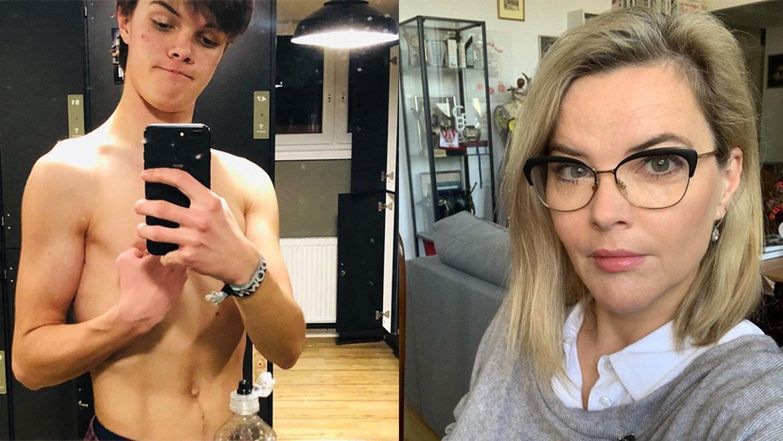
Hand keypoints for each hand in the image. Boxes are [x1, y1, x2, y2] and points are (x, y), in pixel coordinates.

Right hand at [114, 243, 186, 332]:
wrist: (140, 311)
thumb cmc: (132, 287)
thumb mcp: (123, 261)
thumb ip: (133, 248)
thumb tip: (142, 248)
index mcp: (162, 255)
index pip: (163, 239)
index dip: (155, 242)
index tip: (149, 248)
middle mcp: (175, 263)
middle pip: (173, 250)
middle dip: (164, 251)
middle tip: (153, 258)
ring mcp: (181, 275)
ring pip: (178, 262)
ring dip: (170, 262)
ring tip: (158, 269)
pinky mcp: (182, 286)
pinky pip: (180, 274)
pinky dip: (173, 274)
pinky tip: (162, 279)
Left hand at [134, 168, 259, 284]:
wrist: (239, 260)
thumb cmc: (227, 232)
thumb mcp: (220, 209)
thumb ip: (202, 198)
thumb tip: (178, 186)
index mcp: (209, 202)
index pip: (180, 179)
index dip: (159, 174)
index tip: (146, 175)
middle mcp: (200, 219)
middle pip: (160, 208)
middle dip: (143, 206)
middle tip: (139, 207)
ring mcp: (193, 239)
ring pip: (155, 232)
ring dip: (143, 230)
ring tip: (142, 229)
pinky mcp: (188, 257)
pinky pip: (164, 254)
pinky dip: (162, 254)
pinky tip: (165, 253)